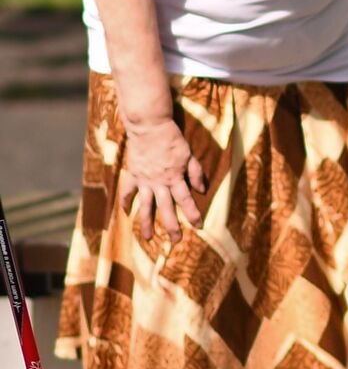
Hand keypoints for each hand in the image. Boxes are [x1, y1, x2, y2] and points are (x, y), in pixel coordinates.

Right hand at [120, 117, 204, 241]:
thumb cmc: (172, 139)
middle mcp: (159, 183)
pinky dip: (125, 202)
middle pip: (166, 209)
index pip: (186, 200)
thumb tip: (202, 190)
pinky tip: (125, 213)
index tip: (198, 226)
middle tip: (176, 240)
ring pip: (146, 207)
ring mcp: (144, 181)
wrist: (150, 128)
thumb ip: (195, 173)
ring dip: (146, 224)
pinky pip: (127, 192)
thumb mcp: (189, 154)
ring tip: (148, 238)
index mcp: (175, 178)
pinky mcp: (133, 175)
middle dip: (172, 226)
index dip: (193, 214)